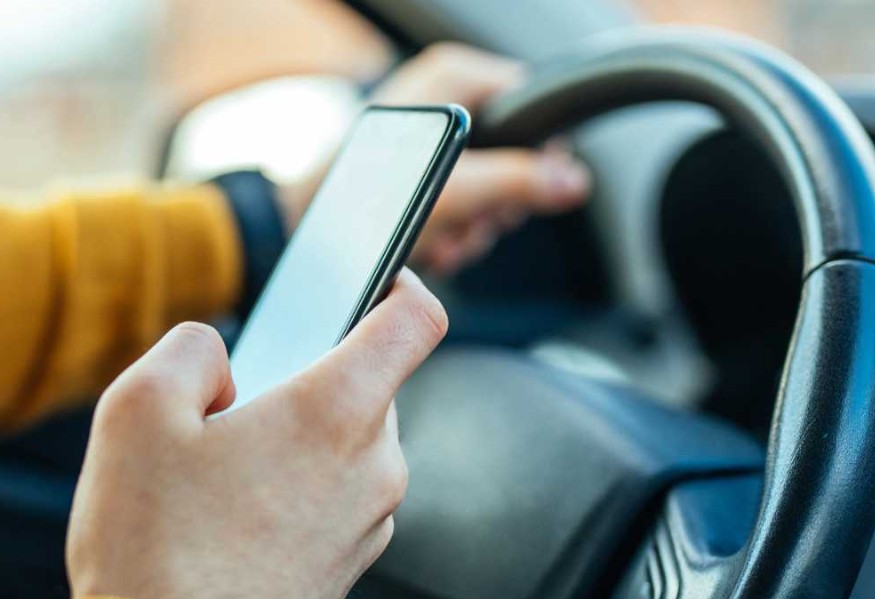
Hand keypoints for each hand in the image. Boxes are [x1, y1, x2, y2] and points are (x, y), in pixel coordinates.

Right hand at [65, 270, 446, 598]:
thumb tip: (222, 360)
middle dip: (304, 383)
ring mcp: (368, 524)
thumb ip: (191, 349)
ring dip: (295, 443)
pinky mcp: (350, 568)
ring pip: (345, 447)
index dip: (401, 285)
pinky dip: (296, 492)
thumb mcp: (137, 411)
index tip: (381, 280)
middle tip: (232, 412)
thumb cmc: (155, 551)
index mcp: (335, 413)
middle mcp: (372, 469)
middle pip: (364, 388)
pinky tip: (230, 520)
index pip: (414, 321)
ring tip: (218, 480)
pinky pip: (335, 501)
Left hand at [281, 43, 591, 274]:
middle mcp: (445, 98)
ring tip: (445, 239)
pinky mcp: (419, 172)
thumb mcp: (457, 192)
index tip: (536, 189)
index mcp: (456, 78)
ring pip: (491, 185)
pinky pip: (462, 200)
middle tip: (476, 221)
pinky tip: (432, 245)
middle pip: (516, 152)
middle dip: (498, 204)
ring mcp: (432, 138)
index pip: (534, 101)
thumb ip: (519, 183)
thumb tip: (572, 181)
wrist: (302, 229)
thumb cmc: (362, 199)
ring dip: (475, 226)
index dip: (542, 152)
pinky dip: (454, 230)